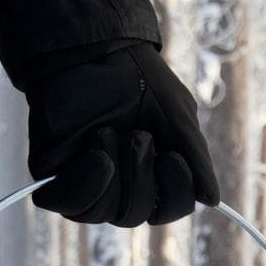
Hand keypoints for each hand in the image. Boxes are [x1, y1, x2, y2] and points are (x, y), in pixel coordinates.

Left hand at [24, 42, 221, 227]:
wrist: (94, 48)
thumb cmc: (138, 79)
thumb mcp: (179, 118)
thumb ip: (196, 159)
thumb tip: (212, 201)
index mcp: (152, 173)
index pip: (168, 210)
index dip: (175, 194)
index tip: (172, 158)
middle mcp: (119, 182)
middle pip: (134, 217)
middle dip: (139, 177)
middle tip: (137, 134)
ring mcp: (85, 180)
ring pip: (103, 214)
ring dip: (114, 174)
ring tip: (107, 132)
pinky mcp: (54, 174)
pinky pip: (71, 206)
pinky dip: (87, 184)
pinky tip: (95, 154)